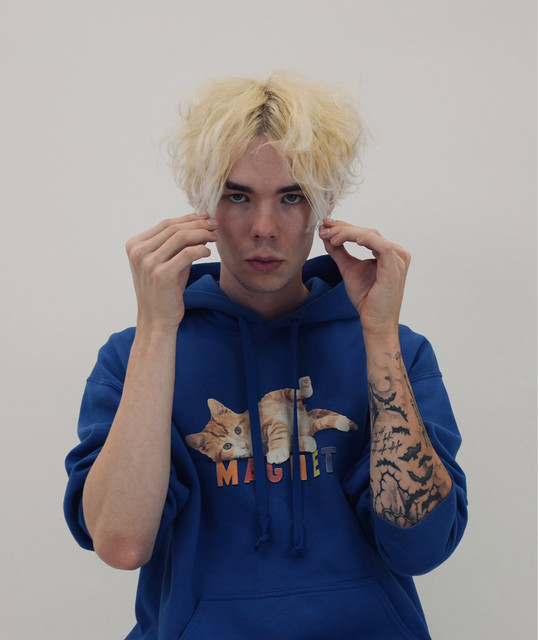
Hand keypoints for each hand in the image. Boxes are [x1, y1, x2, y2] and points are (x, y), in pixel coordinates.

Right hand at [126, 213, 217, 329]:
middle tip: (214, 225)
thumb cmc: (165, 290)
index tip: (205, 216)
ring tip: (214, 237)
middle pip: (174, 228)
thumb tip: (202, 222)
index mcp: (135, 245)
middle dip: (198, 224)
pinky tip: (208, 252)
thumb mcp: (169, 261)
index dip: (188, 218)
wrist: (157, 319)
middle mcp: (138, 252)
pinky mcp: (162, 274)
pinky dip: (201, 250)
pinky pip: (188, 253)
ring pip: (181, 237)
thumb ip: (181, 243)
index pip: (166, 223)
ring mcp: (148, 263)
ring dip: (202, 234)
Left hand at [319, 218, 409, 335]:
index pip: (364, 234)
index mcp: (387, 253)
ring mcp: (398, 259)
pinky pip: (382, 247)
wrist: (375, 321)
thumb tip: (326, 235)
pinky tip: (353, 240)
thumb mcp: (348, 269)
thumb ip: (339, 252)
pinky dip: (367, 240)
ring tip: (332, 237)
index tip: (325, 226)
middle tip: (324, 229)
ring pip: (372, 236)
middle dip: (343, 229)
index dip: (344, 227)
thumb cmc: (366, 299)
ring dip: (349, 233)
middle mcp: (396, 253)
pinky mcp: (396, 267)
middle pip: (367, 232)